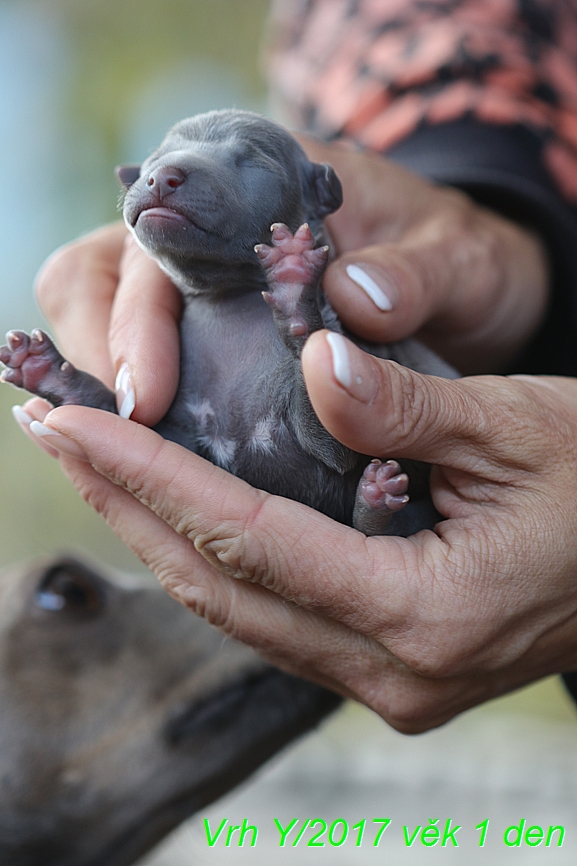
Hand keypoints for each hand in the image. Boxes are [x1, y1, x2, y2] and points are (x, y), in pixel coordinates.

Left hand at [27, 335, 576, 731]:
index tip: (71, 424)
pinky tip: (176, 511)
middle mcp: (394, 671)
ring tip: (94, 468)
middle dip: (127, 508)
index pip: (248, 540)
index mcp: (428, 615)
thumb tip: (311, 367)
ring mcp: (388, 679)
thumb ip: (408, 406)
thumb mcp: (521, 426)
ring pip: (237, 610)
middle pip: (221, 588)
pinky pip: (273, 613)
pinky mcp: (387, 663)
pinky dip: (214, 557)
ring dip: (158, 535)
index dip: (152, 477)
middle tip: (51, 436)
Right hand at [32, 141, 548, 433]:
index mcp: (261, 180)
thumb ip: (415, 274)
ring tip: (137, 451)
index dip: (138, 312)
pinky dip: (153, 404)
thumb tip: (353, 299)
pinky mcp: (224, 333)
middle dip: (103, 353)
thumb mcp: (461, 259)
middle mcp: (217, 225)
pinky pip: (158, 361)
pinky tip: (168, 453)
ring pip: (112, 317)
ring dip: (112, 380)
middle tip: (131, 433)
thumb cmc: (466, 256)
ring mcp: (213, 282)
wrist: (478, 283)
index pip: (160, 231)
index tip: (148, 392)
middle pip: (102, 273)